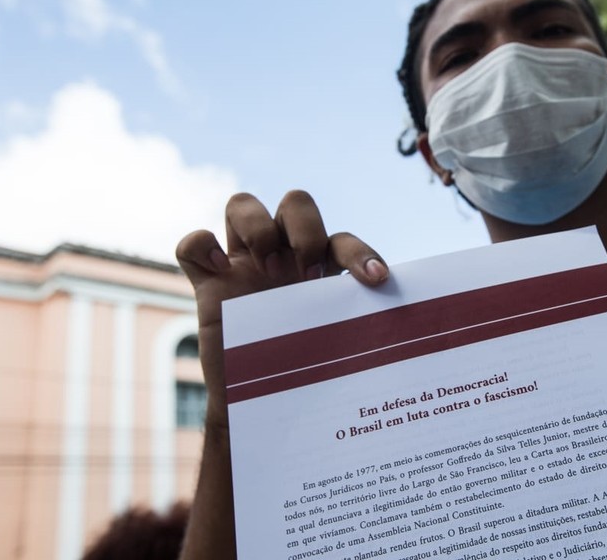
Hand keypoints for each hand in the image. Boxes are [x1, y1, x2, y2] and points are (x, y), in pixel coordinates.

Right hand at [175, 190, 388, 429]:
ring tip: (267, 270)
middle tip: (306, 274)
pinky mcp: (207, 282)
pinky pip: (193, 243)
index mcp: (320, 268)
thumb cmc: (304, 370)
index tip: (374, 281)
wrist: (256, 405)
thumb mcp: (335, 347)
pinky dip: (203, 246)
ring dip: (258, 228)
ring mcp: (242, 264)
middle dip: (305, 229)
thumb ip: (361, 329)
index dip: (360, 253)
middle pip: (296, 201)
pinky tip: (220, 271)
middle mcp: (283, 255)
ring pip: (241, 203)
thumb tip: (414, 336)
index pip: (342, 241)